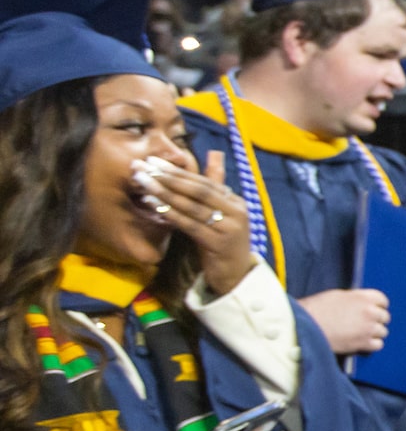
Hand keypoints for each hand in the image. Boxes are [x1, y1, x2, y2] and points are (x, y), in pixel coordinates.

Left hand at [135, 151, 251, 295]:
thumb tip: (215, 153)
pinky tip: (153, 205)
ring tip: (142, 182)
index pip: (204, 182)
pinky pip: (190, 225)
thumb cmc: (222, 243)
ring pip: (192, 206)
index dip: (178, 171)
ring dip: (164, 193)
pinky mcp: (218, 244)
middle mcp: (236, 211)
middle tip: (143, 167)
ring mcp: (229, 228)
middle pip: (198, 191)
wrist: (236, 277)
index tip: (153, 161)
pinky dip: (171, 214)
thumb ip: (215, 185)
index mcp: (236, 202)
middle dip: (168, 177)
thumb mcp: (220, 213)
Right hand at [299, 288, 389, 355]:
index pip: (383, 300)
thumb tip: (361, 303)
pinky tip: (363, 343)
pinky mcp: (363, 343)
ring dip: (374, 333)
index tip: (374, 310)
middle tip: (366, 323)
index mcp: (364, 297)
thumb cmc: (317, 309)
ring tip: (362, 334)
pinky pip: (378, 345)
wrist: (306, 326)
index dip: (378, 306)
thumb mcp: (338, 295)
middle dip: (377, 320)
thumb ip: (355, 299)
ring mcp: (368, 328)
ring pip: (383, 331)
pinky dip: (372, 344)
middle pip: (385, 316)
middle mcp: (370, 311)